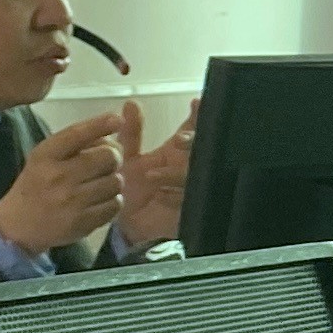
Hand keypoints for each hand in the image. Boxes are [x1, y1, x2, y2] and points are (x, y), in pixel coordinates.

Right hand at [0, 105, 133, 256]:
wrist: (17, 226)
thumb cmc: (37, 184)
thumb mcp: (45, 157)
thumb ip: (75, 141)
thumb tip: (113, 127)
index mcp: (45, 156)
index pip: (77, 134)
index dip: (100, 124)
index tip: (117, 120)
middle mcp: (57, 176)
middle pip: (108, 157)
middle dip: (113, 157)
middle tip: (107, 163)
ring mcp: (71, 202)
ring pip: (116, 181)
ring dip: (114, 181)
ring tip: (102, 184)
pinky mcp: (82, 223)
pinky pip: (115, 204)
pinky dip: (113, 201)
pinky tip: (101, 201)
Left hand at [116, 106, 197, 253]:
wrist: (131, 228)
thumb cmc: (132, 190)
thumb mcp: (127, 158)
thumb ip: (130, 133)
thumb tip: (130, 104)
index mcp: (175, 150)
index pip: (193, 127)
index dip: (198, 115)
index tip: (196, 104)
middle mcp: (188, 165)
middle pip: (204, 147)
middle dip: (195, 141)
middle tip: (181, 140)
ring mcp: (192, 185)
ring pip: (198, 173)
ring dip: (178, 172)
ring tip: (152, 175)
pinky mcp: (192, 207)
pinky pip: (190, 198)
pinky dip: (175, 196)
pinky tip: (161, 197)